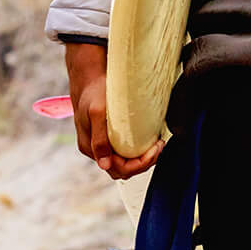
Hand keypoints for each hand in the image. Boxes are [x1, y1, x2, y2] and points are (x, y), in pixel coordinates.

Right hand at [64, 41, 162, 179]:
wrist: (90, 79)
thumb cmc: (94, 92)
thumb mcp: (97, 113)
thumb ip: (100, 140)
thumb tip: (104, 165)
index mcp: (90, 147)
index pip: (118, 169)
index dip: (140, 164)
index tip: (155, 149)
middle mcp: (95, 150)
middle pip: (123, 170)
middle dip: (144, 163)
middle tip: (160, 146)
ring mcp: (101, 145)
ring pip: (125, 164)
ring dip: (143, 159)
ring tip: (157, 145)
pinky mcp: (108, 139)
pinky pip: (124, 154)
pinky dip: (139, 152)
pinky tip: (149, 141)